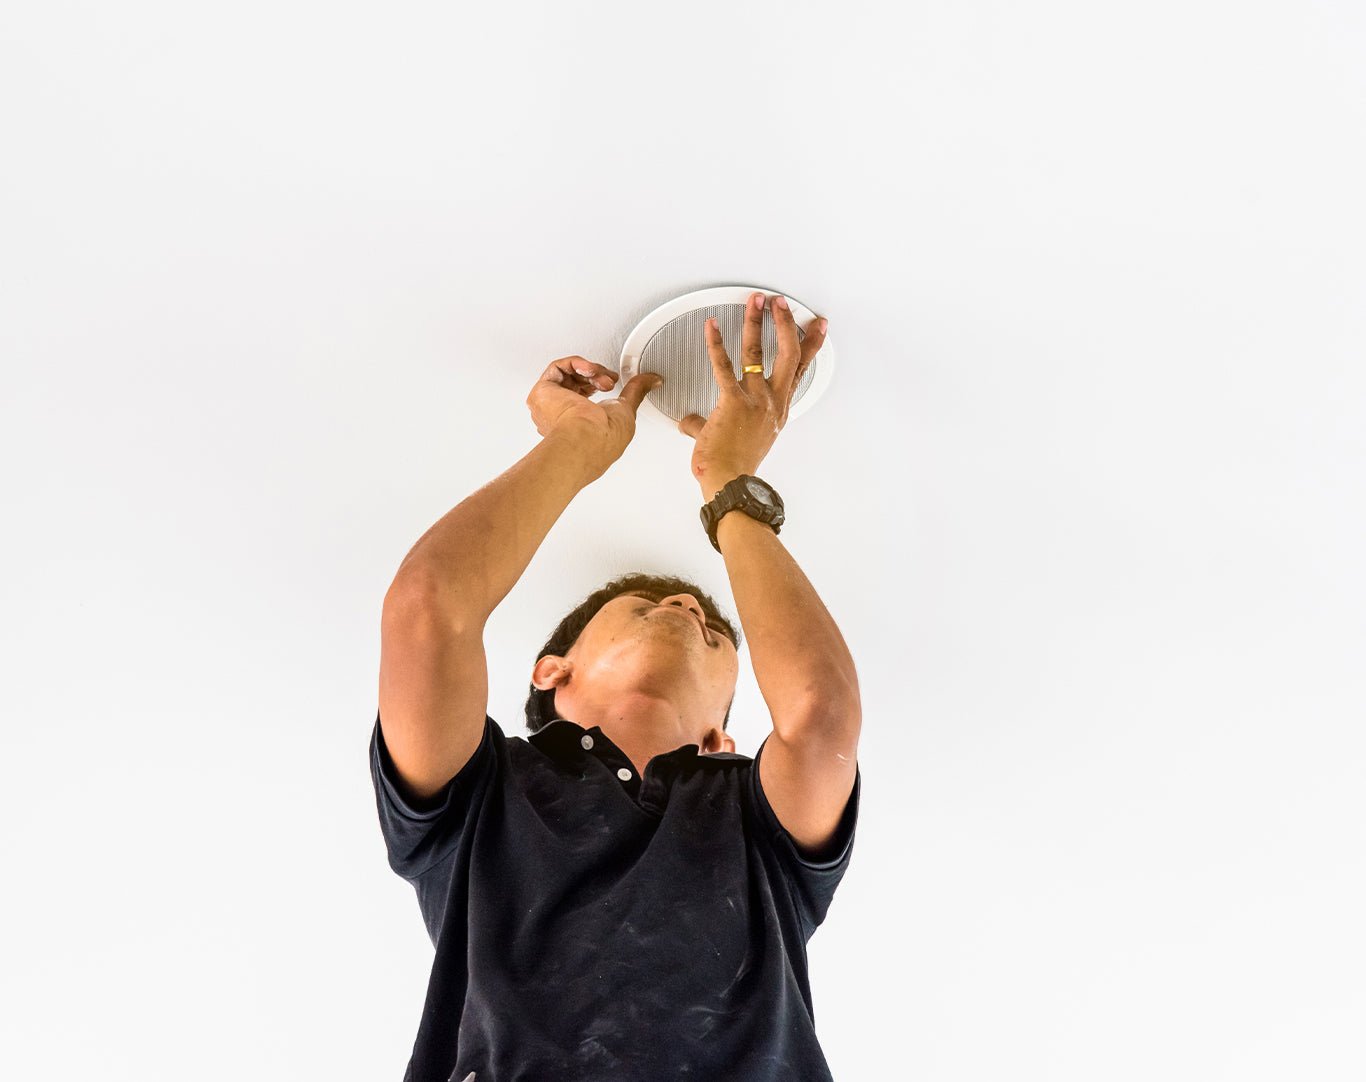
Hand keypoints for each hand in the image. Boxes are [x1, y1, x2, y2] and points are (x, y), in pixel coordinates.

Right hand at [526, 355, 662, 474]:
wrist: (586, 439)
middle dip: (598, 377)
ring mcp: (550, 406)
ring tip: (601, 378)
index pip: (585, 397)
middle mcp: (561, 417)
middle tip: (609, 381)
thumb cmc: (602, 438)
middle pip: (577, 383)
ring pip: (568, 374)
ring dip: (590, 371)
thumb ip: (636, 391)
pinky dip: (577, 363)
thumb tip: (653, 380)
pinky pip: (558, 367)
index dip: (599, 384)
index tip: (612, 382)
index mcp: (578, 426)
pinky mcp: (542, 392)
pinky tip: (589, 370)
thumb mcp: (626, 409)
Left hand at [678, 292, 828, 491]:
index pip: (798, 370)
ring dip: (757, 323)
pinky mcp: (733, 402)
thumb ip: (710, 425)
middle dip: (788, 324)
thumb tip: (691, 423)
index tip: (817, 328)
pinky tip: (711, 326)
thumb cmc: (734, 466)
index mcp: (778, 410)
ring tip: (756, 302)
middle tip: (783, 304)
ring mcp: (755, 401)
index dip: (810, 346)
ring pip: (759, 352)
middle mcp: (772, 402)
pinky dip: (715, 343)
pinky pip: (723, 366)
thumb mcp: (734, 442)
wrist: (729, 482)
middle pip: (789, 354)